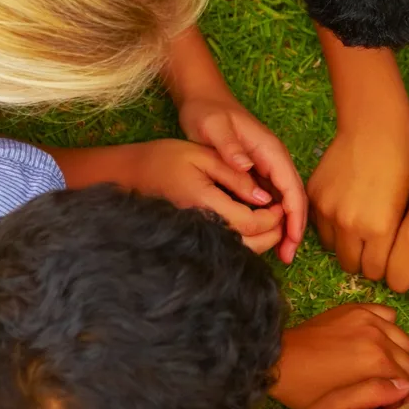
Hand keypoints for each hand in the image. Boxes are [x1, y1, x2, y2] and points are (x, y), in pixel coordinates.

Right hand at [136, 139, 285, 253]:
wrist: (128, 177)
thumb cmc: (164, 159)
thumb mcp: (202, 156)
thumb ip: (235, 176)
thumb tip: (264, 197)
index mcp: (206, 204)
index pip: (251, 223)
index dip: (273, 218)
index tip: (280, 204)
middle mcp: (202, 228)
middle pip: (249, 245)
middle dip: (272, 234)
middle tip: (280, 215)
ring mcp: (196, 238)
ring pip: (239, 252)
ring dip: (260, 241)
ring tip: (269, 221)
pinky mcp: (193, 240)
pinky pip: (226, 248)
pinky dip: (243, 242)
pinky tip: (248, 227)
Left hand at [178, 96, 306, 263]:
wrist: (202, 99)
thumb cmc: (207, 112)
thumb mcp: (213, 126)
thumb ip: (229, 146)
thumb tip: (247, 167)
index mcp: (270, 150)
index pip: (291, 187)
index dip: (294, 216)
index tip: (291, 240)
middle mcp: (273, 160)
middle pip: (293, 198)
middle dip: (294, 228)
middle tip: (287, 257)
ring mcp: (266, 167)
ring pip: (283, 202)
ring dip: (284, 228)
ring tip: (280, 255)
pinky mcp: (256, 173)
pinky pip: (270, 199)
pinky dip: (271, 219)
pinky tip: (264, 236)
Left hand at [272, 304, 408, 408]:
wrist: (281, 360)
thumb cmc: (308, 389)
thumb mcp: (345, 402)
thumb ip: (378, 399)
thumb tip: (400, 401)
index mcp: (378, 365)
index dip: (401, 398)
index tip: (391, 402)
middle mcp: (379, 339)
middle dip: (401, 377)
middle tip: (386, 386)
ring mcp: (369, 320)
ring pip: (404, 339)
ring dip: (397, 353)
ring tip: (381, 363)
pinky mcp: (358, 309)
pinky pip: (388, 316)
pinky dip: (387, 328)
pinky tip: (375, 340)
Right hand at [308, 123, 408, 280]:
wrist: (373, 128)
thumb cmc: (401, 163)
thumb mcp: (406, 206)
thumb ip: (393, 238)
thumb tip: (388, 261)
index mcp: (379, 228)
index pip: (377, 271)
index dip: (383, 268)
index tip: (387, 259)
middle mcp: (350, 224)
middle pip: (352, 265)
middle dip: (363, 261)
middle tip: (372, 247)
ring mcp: (328, 211)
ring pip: (333, 249)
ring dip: (345, 245)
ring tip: (358, 230)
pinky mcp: (314, 198)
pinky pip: (319, 227)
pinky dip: (331, 226)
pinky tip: (344, 212)